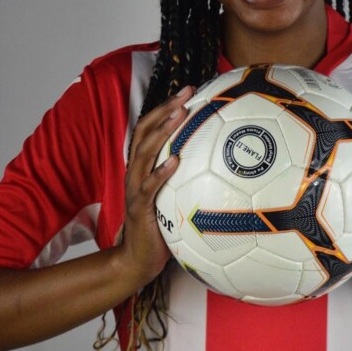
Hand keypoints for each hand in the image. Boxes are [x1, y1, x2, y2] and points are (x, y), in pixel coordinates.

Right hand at [117, 85, 193, 285]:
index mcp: (143, 165)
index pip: (149, 128)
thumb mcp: (172, 194)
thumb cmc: (160, 224)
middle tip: (187, 93)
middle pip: (145, 131)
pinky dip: (161, 172)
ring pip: (144, 152)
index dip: (166, 107)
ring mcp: (135, 188)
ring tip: (180, 114)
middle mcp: (136, 171)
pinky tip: (176, 160)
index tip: (189, 90)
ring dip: (163, 131)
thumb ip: (184, 174)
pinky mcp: (139, 208)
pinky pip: (149, 187)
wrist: (138, 260)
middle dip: (165, 109)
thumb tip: (216, 156)